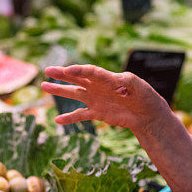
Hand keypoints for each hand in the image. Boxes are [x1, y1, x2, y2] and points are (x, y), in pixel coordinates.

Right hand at [40, 65, 169, 132]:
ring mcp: (95, 100)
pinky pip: (79, 115)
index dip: (79, 70)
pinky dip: (68, 118)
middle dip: (62, 74)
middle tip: (47, 71)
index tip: (67, 70)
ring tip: (44, 87)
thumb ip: (125, 81)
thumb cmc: (144, 96)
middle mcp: (98, 86)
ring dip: (59, 90)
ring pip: (73, 93)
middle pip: (77, 78)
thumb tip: (115, 79)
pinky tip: (57, 120)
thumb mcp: (138, 86)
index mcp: (107, 77)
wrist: (147, 114)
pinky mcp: (96, 113)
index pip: (90, 72)